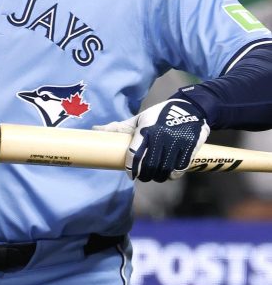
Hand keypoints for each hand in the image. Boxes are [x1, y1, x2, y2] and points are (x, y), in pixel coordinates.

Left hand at [95, 98, 209, 181]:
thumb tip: (94, 130)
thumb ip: (118, 127)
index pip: (134, 152)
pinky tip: (168, 175)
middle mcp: (161, 136)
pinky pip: (180, 168)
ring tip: (153, 176)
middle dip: (144, 175)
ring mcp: (177, 142)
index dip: (131, 167)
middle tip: (141, 177)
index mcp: (145, 128)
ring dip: (157, 176)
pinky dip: (173, 175)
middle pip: (149, 164)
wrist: (189, 108)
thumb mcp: (138, 118)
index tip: (130, 174)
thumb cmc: (158, 115)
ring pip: (164, 168)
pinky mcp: (190, 147)